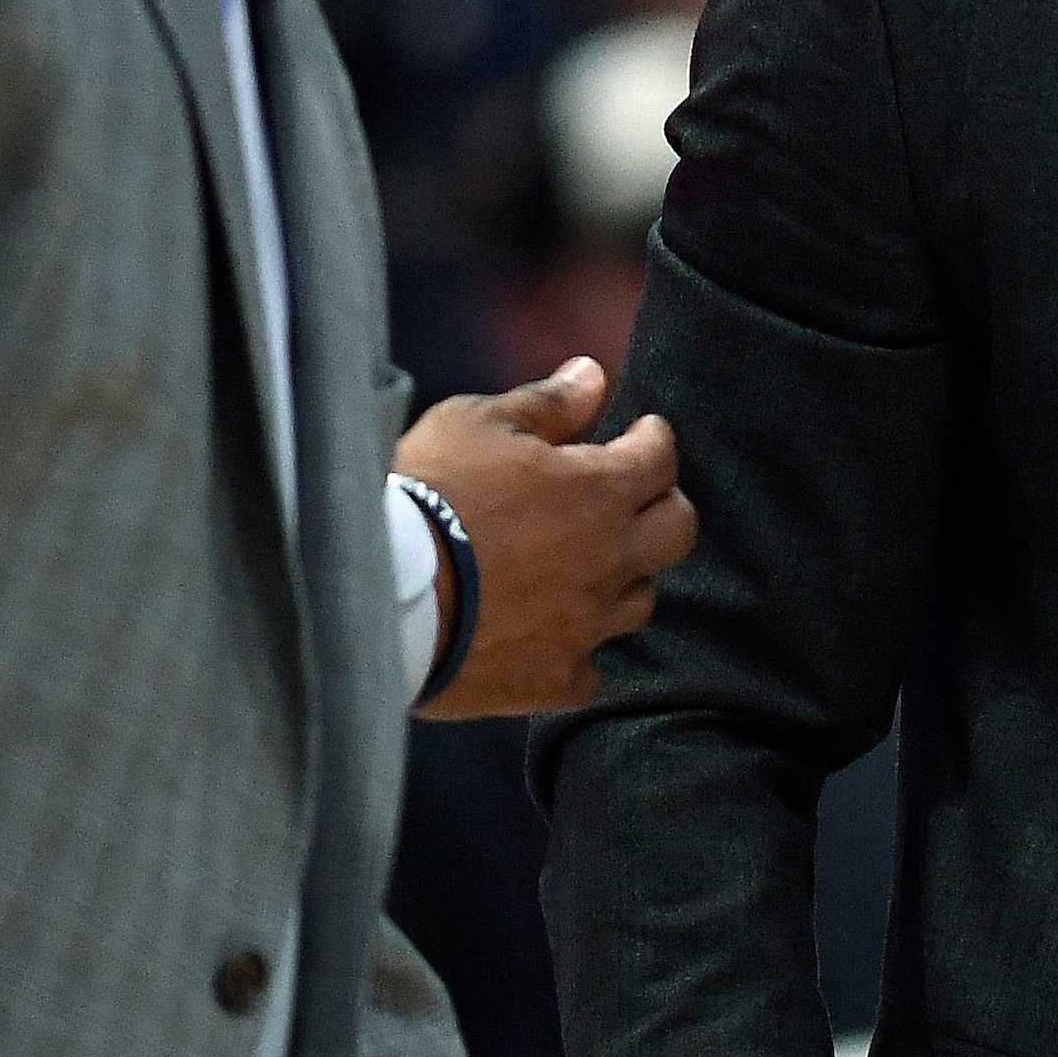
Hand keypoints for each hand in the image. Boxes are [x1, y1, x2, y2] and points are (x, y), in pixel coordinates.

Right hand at [396, 357, 699, 716]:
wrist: (381, 594)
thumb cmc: (428, 494)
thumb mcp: (475, 424)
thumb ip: (544, 403)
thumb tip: (592, 376)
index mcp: (599, 490)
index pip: (660, 459)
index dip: (653, 440)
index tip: (642, 433)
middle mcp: (610, 559)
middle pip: (677, 531)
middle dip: (663, 505)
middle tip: (635, 496)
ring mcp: (587, 624)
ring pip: (639, 600)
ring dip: (623, 578)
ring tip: (588, 565)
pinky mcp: (555, 680)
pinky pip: (589, 669)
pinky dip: (577, 651)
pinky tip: (552, 637)